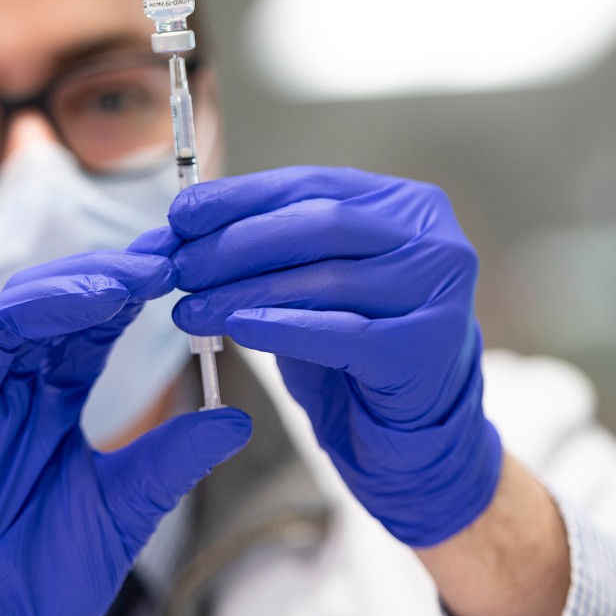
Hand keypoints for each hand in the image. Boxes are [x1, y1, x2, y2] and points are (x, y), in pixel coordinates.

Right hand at [0, 253, 251, 615]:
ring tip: (104, 290)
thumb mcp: (126, 509)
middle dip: (96, 283)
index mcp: (56, 397)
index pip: (91, 324)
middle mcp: (9, 391)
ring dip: (43, 299)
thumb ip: (172, 459)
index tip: (180, 264)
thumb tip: (238, 418)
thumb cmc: (50, 576)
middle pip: (44, 310)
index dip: (129, 291)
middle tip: (152, 266)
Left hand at [164, 166, 500, 547]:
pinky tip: (236, 331)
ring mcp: (439, 293)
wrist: (411, 430)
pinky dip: (283, 329)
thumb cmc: (354, 347)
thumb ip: (264, 247)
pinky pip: (342, 334)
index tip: (179, 215)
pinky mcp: (426, 347)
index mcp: (404, 205)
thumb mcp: (311, 283)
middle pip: (318, 225)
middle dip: (235, 245)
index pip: (310, 185)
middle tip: (178, 268)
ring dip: (245, 292)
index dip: (240, 197)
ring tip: (189, 309)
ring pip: (326, 279)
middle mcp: (432, 239)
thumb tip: (177, 227)